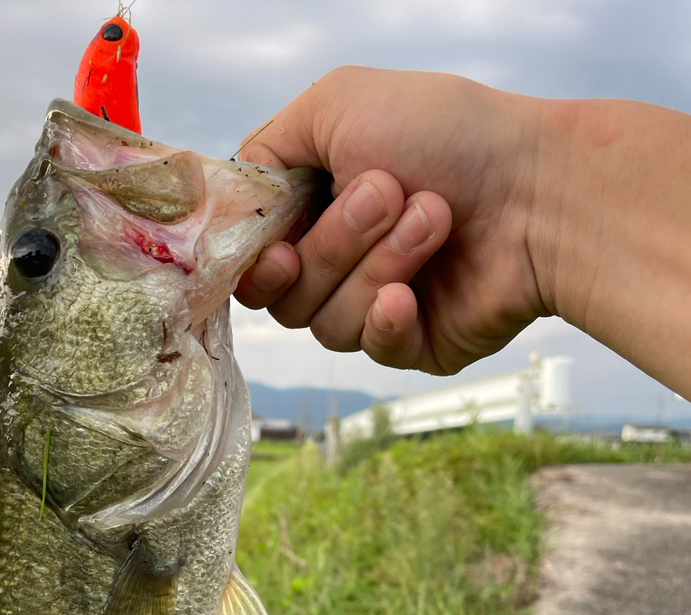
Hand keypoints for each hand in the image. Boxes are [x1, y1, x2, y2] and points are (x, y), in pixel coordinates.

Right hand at [235, 68, 547, 376]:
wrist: (541, 190)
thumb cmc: (451, 136)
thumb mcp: (339, 104)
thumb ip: (267, 147)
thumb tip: (232, 197)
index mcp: (316, 208)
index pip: (252, 259)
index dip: (257, 258)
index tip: (280, 242)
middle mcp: (339, 261)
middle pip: (284, 297)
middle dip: (334, 244)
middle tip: (390, 192)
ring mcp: (375, 305)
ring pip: (326, 324)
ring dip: (377, 265)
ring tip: (435, 218)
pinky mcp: (413, 344)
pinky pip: (371, 350)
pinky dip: (387, 318)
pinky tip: (414, 294)